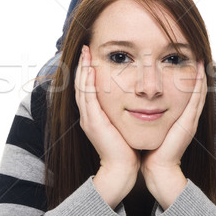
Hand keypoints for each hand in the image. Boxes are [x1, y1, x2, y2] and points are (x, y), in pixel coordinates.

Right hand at [75, 45, 139, 207]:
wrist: (123, 168)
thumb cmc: (127, 147)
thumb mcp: (123, 123)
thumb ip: (124, 109)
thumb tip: (135, 95)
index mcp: (95, 114)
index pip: (88, 87)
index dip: (88, 70)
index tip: (92, 54)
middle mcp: (88, 115)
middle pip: (81, 84)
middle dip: (82, 65)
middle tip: (85, 47)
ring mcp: (88, 118)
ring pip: (81, 88)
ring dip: (83, 69)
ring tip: (85, 53)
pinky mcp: (92, 122)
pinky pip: (87, 98)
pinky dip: (88, 83)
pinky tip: (91, 70)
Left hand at [141, 62, 206, 209]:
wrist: (157, 169)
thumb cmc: (151, 150)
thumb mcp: (151, 126)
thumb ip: (149, 114)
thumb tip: (138, 101)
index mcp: (178, 116)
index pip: (185, 91)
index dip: (187, 75)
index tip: (183, 59)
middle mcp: (187, 116)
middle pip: (195, 88)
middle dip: (196, 71)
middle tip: (196, 53)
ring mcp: (190, 119)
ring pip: (199, 91)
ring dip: (200, 74)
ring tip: (200, 57)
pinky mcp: (189, 123)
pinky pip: (197, 100)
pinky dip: (199, 85)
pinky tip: (199, 71)